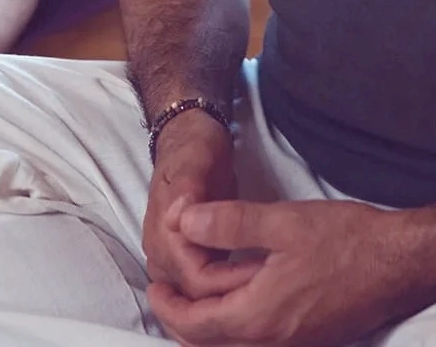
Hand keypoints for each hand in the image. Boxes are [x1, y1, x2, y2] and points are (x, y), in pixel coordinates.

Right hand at [143, 108, 255, 301]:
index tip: (263, 271)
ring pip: (197, 296)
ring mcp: (170, 258)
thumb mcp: (197, 157)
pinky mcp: (184, 256)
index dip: (229, 281)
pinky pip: (202, 284)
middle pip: (195, 296)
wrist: (186, 139)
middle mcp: (162, 253)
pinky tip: (251, 278)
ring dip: (228, 293)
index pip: (196, 279)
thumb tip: (177, 216)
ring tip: (267, 281)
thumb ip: (188, 186)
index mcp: (164, 234)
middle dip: (233, 292)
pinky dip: (224, 286)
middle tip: (273, 278)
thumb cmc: (194, 147)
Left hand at [148, 197, 429, 346]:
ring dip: (208, 323)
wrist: (401, 262)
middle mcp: (270, 342)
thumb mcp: (285, 221)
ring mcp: (291, 344)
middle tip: (168, 290)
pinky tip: (242, 293)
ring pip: (232, 344)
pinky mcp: (308, 338)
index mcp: (257, 317)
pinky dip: (235, 323)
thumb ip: (231, 223)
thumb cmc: (347, 240)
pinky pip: (256, 340)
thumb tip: (185, 220)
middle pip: (207, 343)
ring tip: (199, 290)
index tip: (155, 283)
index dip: (168, 304)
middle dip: (182, 318)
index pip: (193, 324)